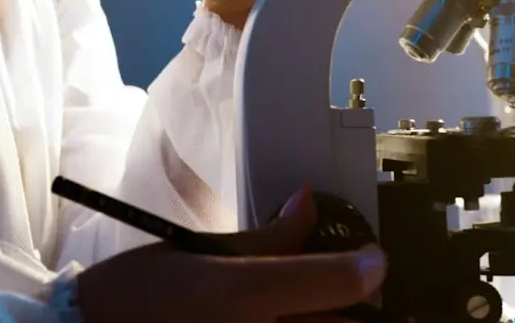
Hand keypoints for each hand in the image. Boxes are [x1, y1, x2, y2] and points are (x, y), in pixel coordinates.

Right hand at [76, 188, 385, 321]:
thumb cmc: (140, 294)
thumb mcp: (204, 250)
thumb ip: (269, 236)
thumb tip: (307, 202)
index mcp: (246, 295)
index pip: (339, 281)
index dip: (368, 266)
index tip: (374, 258)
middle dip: (362, 304)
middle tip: (368, 290)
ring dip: (335, 319)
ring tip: (334, 306)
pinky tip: (302, 315)